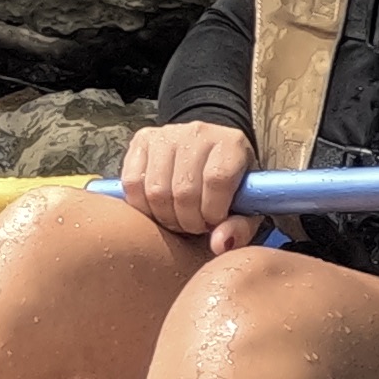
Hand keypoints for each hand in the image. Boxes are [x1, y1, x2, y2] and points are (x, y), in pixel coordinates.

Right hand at [115, 117, 260, 253]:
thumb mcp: (246, 207)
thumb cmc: (230, 184)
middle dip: (188, 221)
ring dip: (164, 217)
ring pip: (155, 191)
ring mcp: (167, 134)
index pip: (217, 181)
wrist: (209, 152)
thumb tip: (218, 245)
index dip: (212, 212)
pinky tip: (157, 208)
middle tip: (194, 225)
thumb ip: (239, 228)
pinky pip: (132, 183)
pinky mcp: (143, 140)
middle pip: (183, 191)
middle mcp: (198, 133)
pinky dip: (142, 205)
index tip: (213, 222)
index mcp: (231, 144)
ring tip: (177, 218)